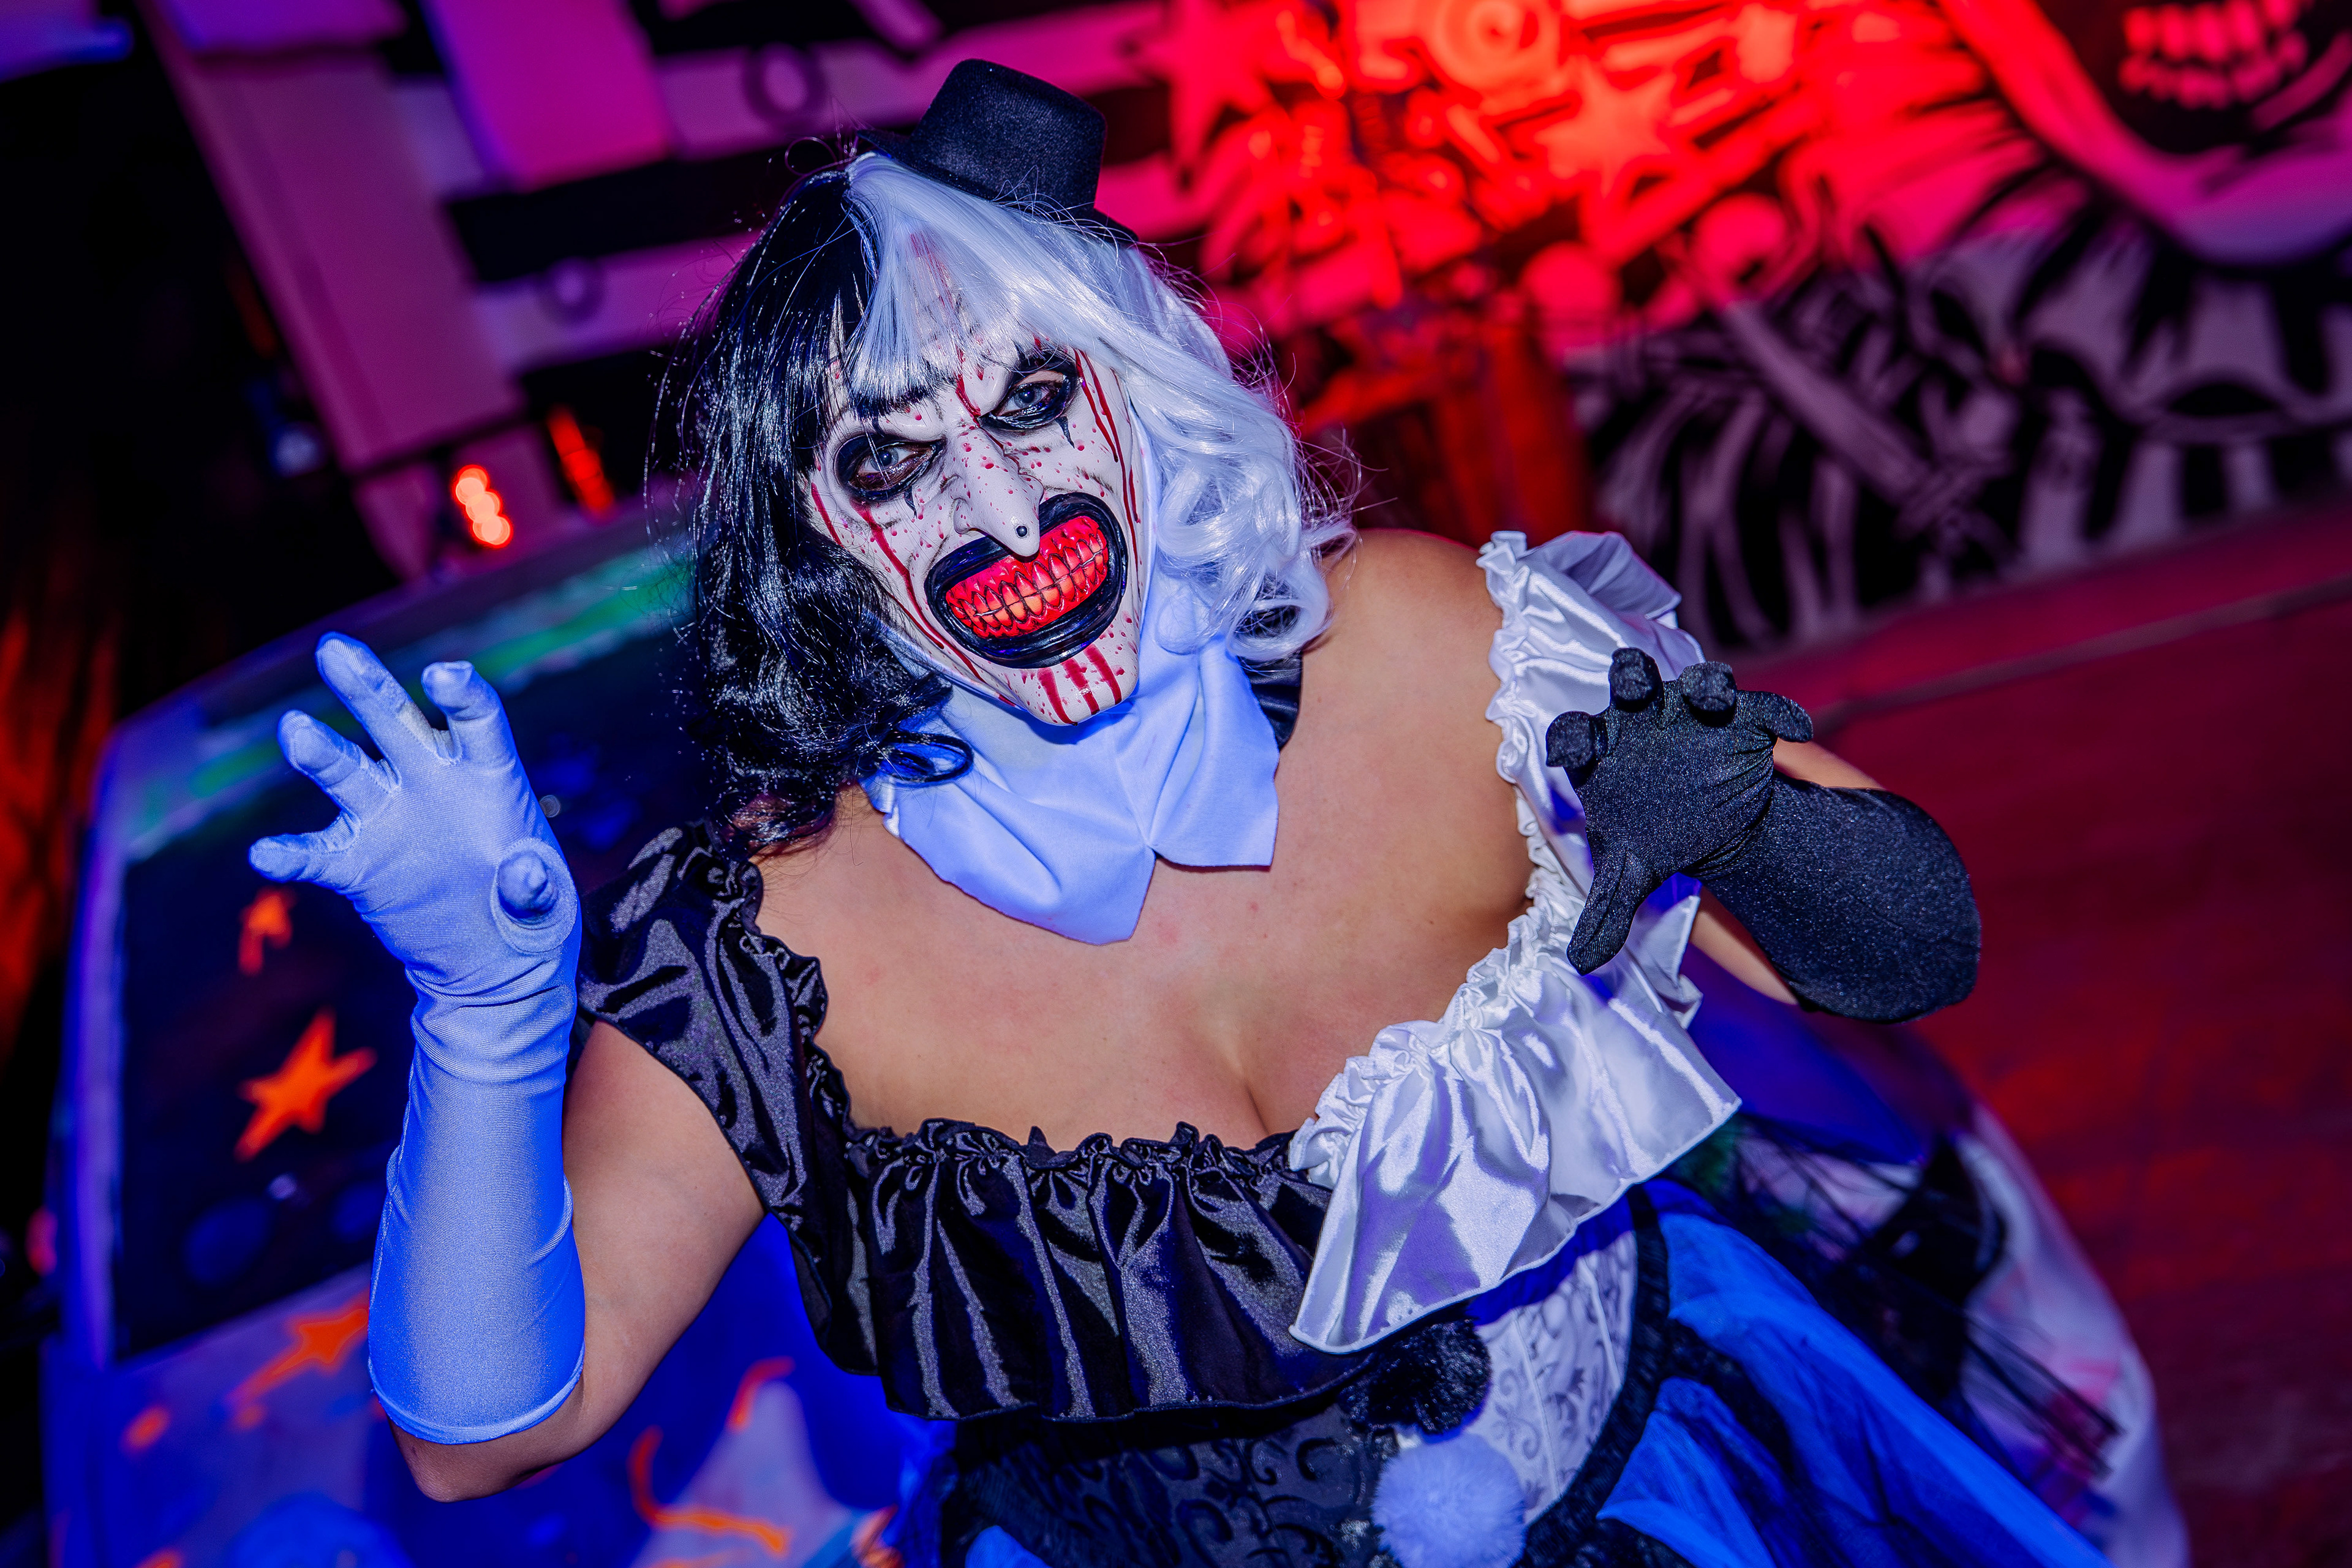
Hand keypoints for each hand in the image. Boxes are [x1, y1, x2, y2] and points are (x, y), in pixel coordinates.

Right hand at [250, 634, 577, 1017]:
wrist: (488, 960)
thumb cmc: (528, 916)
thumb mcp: (544, 904)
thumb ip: (535, 887)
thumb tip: (522, 876)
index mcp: (488, 775)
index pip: (476, 718)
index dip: (460, 692)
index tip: (442, 675)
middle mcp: (431, 782)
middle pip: (397, 722)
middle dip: (366, 686)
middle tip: (334, 649)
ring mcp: (389, 818)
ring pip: (348, 772)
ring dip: (320, 752)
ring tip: (295, 730)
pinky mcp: (358, 863)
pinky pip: (316, 854)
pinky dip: (290, 855)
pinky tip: (267, 855)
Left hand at [1545, 650, 1810, 973]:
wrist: (1702, 818)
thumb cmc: (1652, 834)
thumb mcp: (1630, 873)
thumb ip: (1608, 911)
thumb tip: (1583, 965)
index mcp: (1603, 752)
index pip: (1574, 735)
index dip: (1571, 738)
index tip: (1572, 749)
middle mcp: (1642, 720)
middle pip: (1631, 683)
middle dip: (1632, 677)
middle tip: (1633, 680)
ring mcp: (1691, 713)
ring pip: (1697, 683)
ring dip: (1705, 684)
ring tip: (1714, 697)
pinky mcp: (1740, 717)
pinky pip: (1762, 707)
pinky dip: (1780, 713)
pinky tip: (1794, 731)